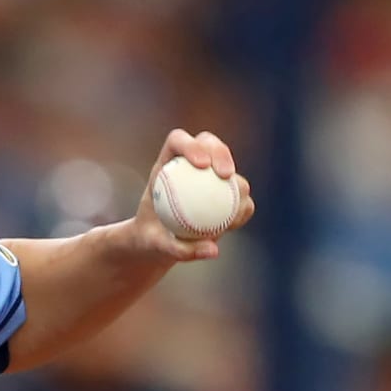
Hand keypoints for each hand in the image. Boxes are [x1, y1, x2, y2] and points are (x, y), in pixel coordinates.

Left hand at [126, 129, 255, 263]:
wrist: (155, 245)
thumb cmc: (148, 241)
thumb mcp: (155, 247)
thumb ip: (178, 249)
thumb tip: (213, 250)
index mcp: (165, 165)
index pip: (178, 141)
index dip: (192, 145)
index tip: (202, 165)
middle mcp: (188, 165)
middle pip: (209, 144)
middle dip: (221, 153)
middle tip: (226, 176)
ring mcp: (207, 178)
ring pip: (230, 170)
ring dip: (237, 184)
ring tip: (235, 209)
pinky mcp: (222, 194)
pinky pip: (239, 196)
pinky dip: (241, 208)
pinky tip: (236, 223)